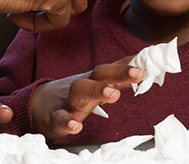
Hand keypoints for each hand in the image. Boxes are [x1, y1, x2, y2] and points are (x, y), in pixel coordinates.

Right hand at [30, 59, 144, 140]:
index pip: (113, 68)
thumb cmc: (76, 94)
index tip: (148, 63)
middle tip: (138, 73)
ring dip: (97, 91)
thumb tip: (144, 63)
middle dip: (119, 72)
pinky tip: (76, 126)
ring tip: (113, 95)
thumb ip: (119, 75)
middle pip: (99, 75)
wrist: (39, 105)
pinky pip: (60, 118)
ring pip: (80, 91)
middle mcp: (83, 86)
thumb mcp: (96, 83)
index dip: (130, 66)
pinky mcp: (56, 117)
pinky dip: (67, 122)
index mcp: (94, 79)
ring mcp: (68, 101)